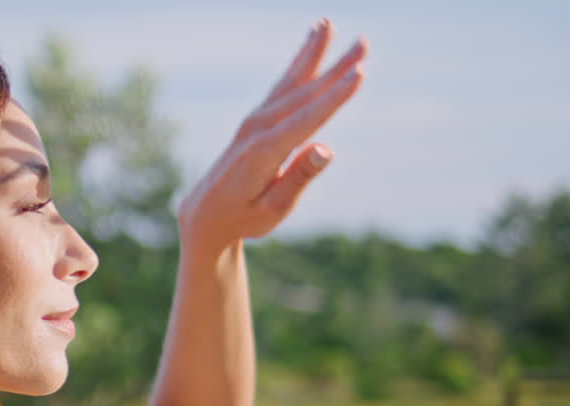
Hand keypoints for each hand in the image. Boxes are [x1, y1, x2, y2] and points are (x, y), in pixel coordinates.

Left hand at [178, 18, 366, 245]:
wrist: (205, 213)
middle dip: (334, 68)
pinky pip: (282, 86)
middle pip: (303, 94)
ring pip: (291, 82)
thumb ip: (298, 179)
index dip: (334, 98)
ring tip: (327, 24)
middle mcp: (257, 129)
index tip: (358, 75)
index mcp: (263, 153)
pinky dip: (298, 64)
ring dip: (312, 53)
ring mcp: (254, 121)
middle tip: (363, 43)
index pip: (307, 120)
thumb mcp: (272, 209)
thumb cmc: (243, 216)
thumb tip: (326, 150)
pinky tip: (310, 43)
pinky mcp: (256, 120)